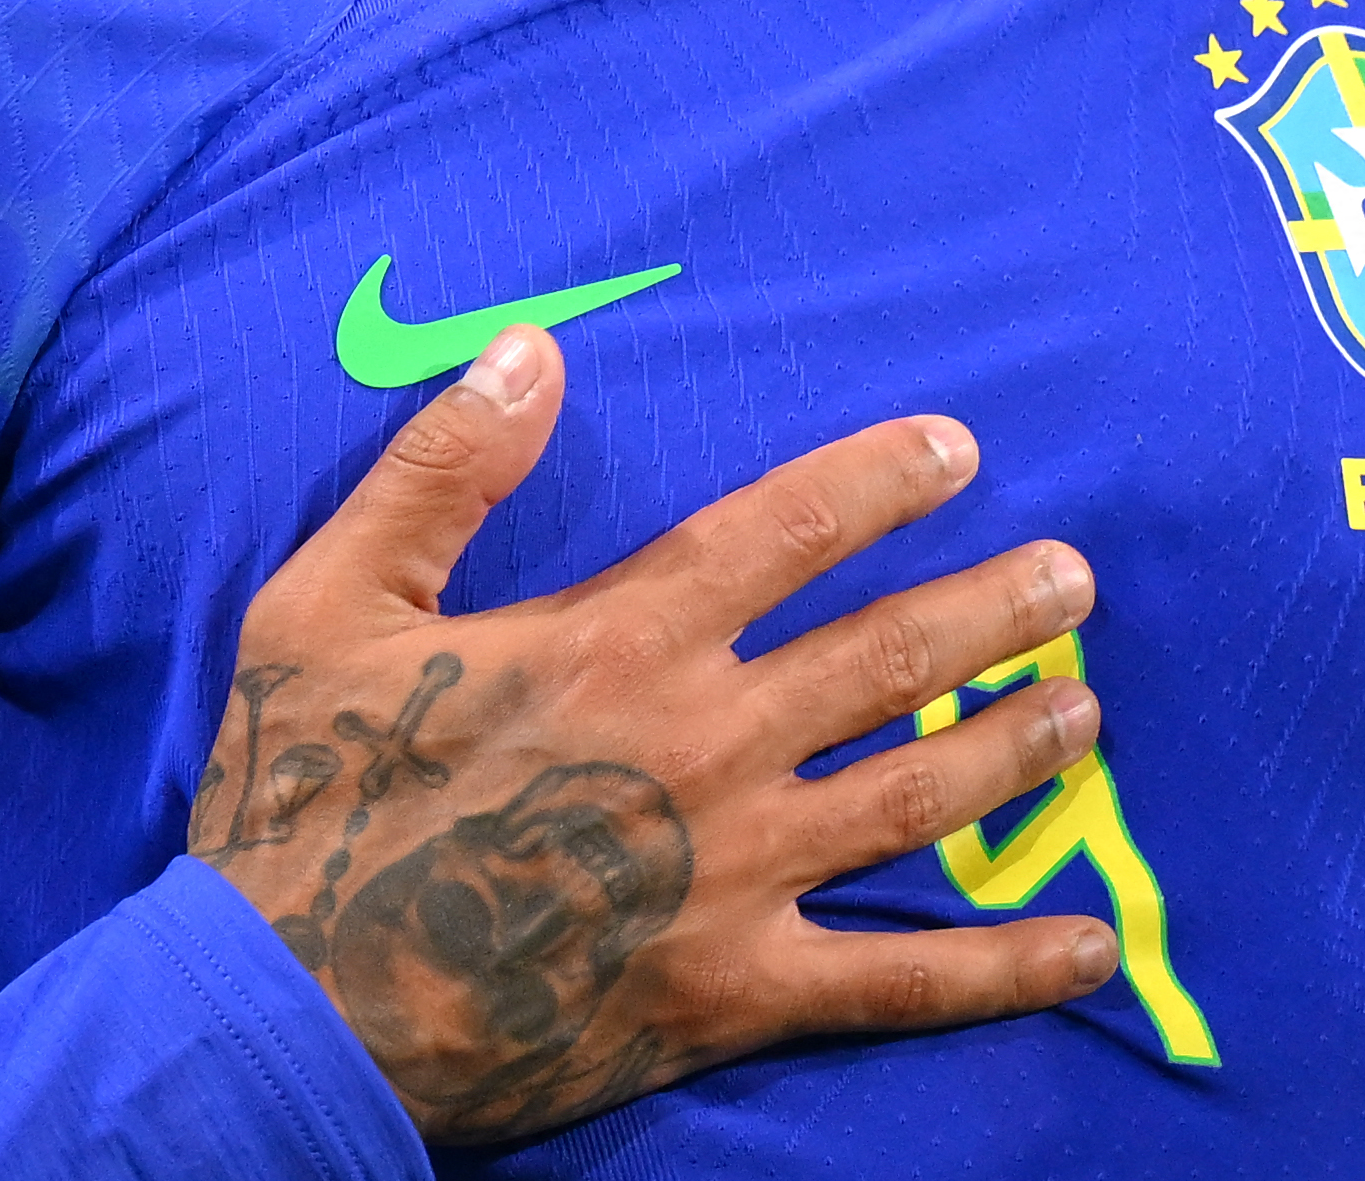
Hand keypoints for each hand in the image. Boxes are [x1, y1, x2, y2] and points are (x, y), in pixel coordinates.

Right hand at [196, 327, 1113, 1146]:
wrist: (272, 1018)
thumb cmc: (293, 806)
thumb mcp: (323, 606)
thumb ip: (438, 470)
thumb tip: (529, 347)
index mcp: (622, 642)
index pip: (791, 529)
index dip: (885, 480)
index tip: (959, 450)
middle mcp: (706, 746)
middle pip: (891, 655)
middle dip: (996, 609)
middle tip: (1075, 580)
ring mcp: (732, 875)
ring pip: (918, 794)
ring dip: (1016, 746)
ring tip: (1085, 710)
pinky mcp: (732, 992)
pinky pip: (897, 981)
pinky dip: (1003, 969)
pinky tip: (1092, 948)